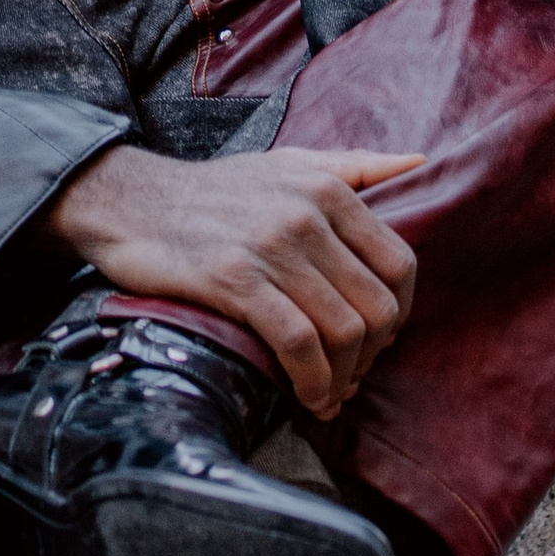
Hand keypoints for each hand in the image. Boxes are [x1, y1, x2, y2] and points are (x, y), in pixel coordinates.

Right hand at [37, 141, 423, 418]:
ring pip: (342, 331)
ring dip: (343, 378)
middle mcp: (307, 214)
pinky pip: (298, 343)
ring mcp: (272, 247)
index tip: (375, 339)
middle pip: (376, 307)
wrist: (135, 202)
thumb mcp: (290, 163)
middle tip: (350, 374)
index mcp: (329, 189)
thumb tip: (420, 160)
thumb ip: (357, 166)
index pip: (399, 265)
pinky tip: (307, 396)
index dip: (398, 314)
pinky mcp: (235, 280)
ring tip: (328, 393)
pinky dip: (313, 381)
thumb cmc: (218, 192)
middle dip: (372, 355)